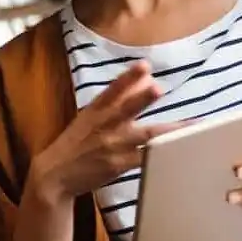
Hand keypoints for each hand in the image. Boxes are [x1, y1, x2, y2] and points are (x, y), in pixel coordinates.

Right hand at [28, 63, 180, 206]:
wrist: (56, 175)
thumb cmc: (77, 142)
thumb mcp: (90, 116)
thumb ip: (117, 98)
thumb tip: (146, 78)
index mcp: (95, 110)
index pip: (112, 90)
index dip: (128, 77)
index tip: (144, 65)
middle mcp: (104, 125)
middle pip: (126, 109)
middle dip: (141, 98)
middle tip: (157, 88)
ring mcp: (112, 146)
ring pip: (144, 136)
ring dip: (164, 130)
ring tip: (185, 125)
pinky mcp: (118, 165)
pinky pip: (144, 159)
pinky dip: (161, 154)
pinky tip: (179, 152)